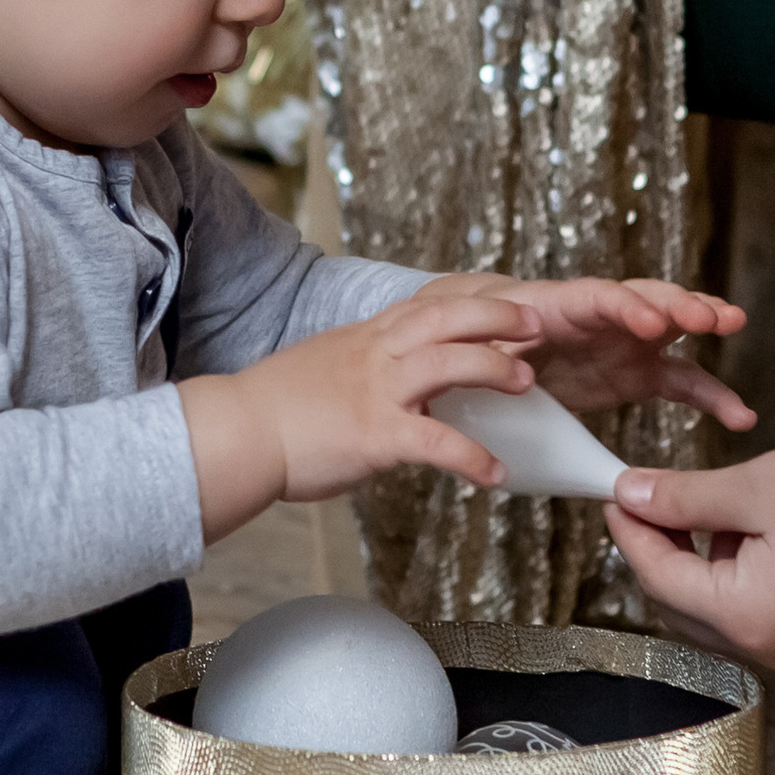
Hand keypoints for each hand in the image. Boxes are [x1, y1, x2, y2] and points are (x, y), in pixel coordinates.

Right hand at [179, 296, 539, 540]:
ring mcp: (376, 391)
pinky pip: (435, 441)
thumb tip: (393, 385)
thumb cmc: (276, 409)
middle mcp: (376, 353)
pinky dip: (471, 457)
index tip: (509, 300)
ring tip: (529, 384)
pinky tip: (495, 474)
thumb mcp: (326, 367)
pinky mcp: (375, 433)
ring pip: (447, 363)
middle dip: (497, 316)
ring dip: (493, 369)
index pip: (429, 305)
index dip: (473, 301)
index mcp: (367, 337)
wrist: (236, 433)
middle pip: (447, 317)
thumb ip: (366, 369)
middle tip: (538, 323)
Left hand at [421, 274, 753, 429]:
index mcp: (560, 305)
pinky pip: (683, 381)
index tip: (651, 323)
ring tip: (735, 322)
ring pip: (674, 327)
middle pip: (646, 298)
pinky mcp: (640, 373)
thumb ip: (486, 354)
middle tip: (710, 317)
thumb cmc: (483, 344)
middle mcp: (602, 316)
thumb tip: (484, 364)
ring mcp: (628, 342)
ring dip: (705, 321)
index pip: (597, 297)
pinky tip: (740, 415)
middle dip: (679, 303)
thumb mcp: (476, 347)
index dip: (626, 307)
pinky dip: (711, 396)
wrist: (491, 357)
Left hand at [604, 419, 774, 670]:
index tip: (614, 491)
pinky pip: (767, 610)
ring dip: (707, 561)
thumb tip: (629, 496)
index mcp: (751, 618)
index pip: (660, 578)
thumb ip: (684, 499)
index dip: (631, 530)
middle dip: (664, 551)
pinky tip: (758, 526)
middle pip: (687, 605)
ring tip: (717, 503)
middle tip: (653, 496)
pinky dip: (746, 573)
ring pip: (726, 609)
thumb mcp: (756, 484)